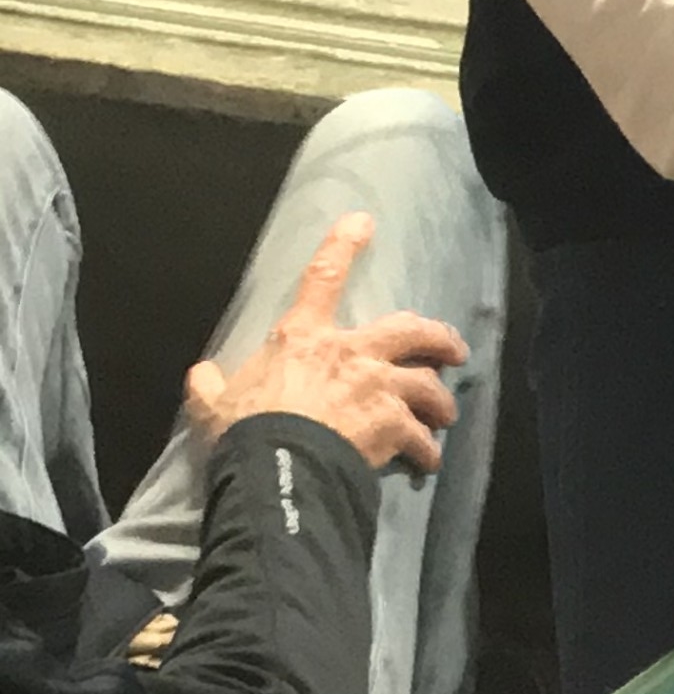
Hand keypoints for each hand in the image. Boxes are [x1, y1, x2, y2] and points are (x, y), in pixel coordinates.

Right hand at [183, 213, 469, 474]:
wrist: (277, 471)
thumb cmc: (244, 432)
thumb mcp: (215, 406)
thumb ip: (210, 388)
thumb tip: (199, 375)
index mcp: (305, 337)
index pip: (322, 277)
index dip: (343, 245)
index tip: (362, 221)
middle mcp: (352, 353)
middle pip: (411, 331)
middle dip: (439, 339)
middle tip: (454, 350)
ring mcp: (378, 387)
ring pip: (427, 386)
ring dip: (439, 402)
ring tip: (445, 416)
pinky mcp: (392, 425)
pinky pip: (420, 437)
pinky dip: (427, 449)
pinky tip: (429, 460)